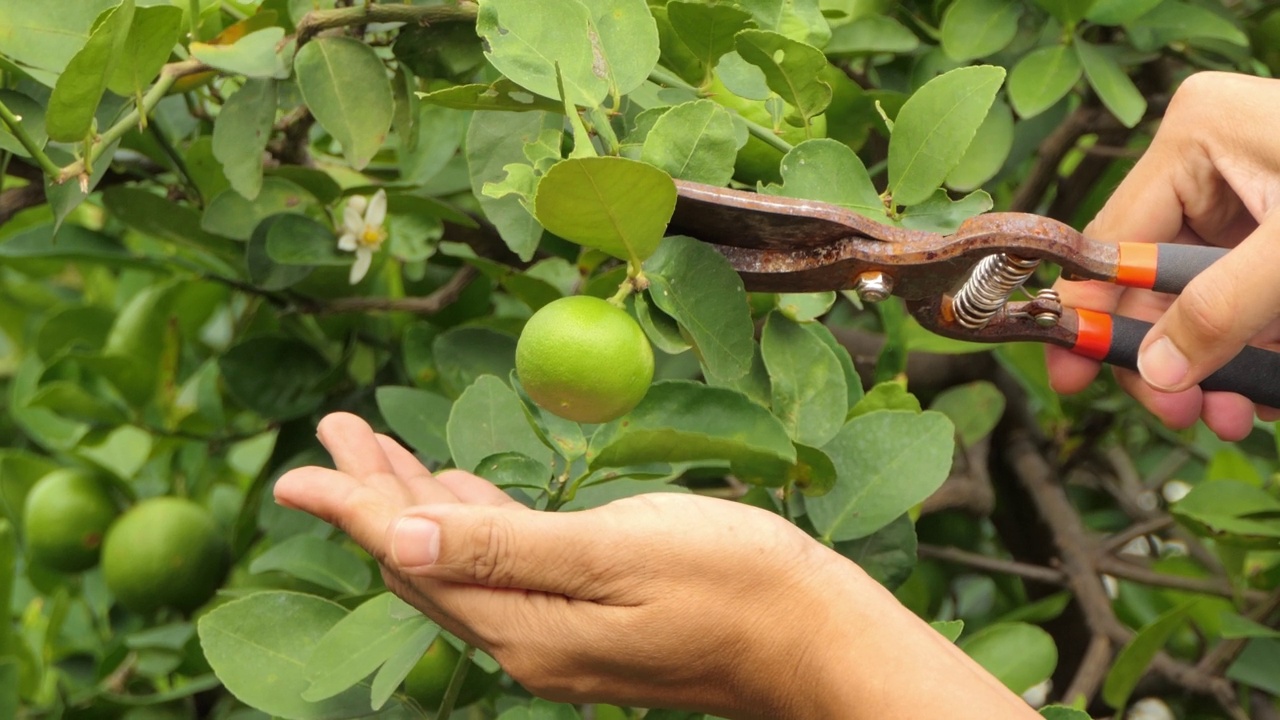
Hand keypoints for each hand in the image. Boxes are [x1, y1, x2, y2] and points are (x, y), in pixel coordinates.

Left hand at [274, 412, 1036, 719]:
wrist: (817, 641)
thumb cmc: (732, 582)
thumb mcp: (614, 554)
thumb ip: (504, 548)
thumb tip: (398, 534)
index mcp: (524, 629)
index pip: (412, 557)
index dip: (351, 507)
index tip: (295, 469)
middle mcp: (528, 643)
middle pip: (425, 561)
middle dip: (375, 495)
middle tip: (338, 430)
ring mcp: (559, 638)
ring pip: (462, 563)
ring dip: (418, 503)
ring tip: (378, 453)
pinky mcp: (589, 625)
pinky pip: (504, 571)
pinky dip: (472, 523)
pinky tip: (461, 495)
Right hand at [1046, 71, 1279, 440]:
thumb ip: (1225, 311)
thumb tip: (1156, 373)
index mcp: (1196, 137)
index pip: (1112, 240)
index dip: (1093, 313)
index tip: (1075, 377)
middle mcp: (1208, 162)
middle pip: (1151, 277)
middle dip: (1166, 354)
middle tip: (1178, 415)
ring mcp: (1244, 195)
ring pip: (1196, 298)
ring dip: (1211, 365)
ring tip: (1233, 414)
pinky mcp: (1275, 231)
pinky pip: (1240, 298)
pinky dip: (1250, 347)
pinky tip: (1263, 387)